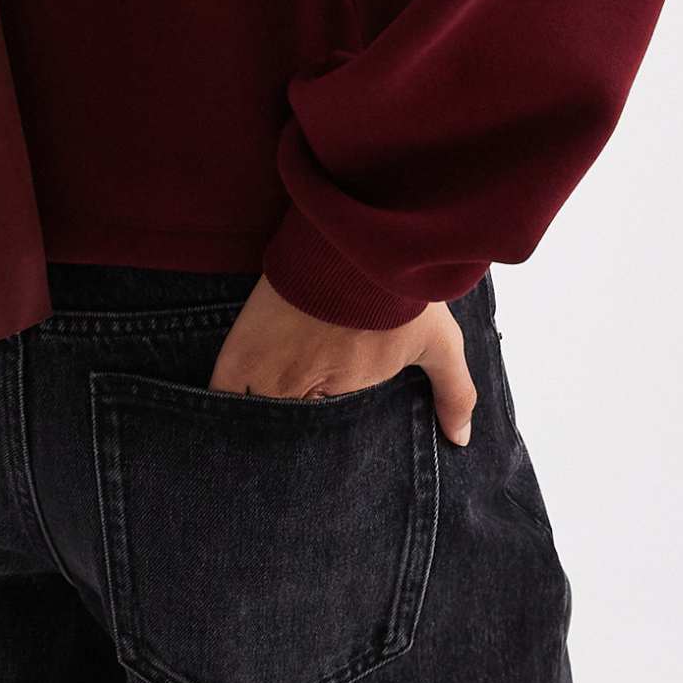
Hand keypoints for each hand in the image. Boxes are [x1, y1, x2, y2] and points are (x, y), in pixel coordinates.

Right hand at [209, 275, 475, 446]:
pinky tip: (221, 416)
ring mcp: (269, 372)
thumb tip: (461, 439)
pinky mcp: (241, 348)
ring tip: (251, 434)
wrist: (355, 238)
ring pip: (254, 419)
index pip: (327, 438)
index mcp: (349, 395)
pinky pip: (220, 391)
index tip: (319, 445)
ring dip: (255, 425)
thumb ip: (454, 391)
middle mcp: (304, 393)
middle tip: (284, 444)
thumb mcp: (440, 341)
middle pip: (288, 432)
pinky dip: (222, 403)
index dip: (322, 441)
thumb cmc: (399, 289)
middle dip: (288, 439)